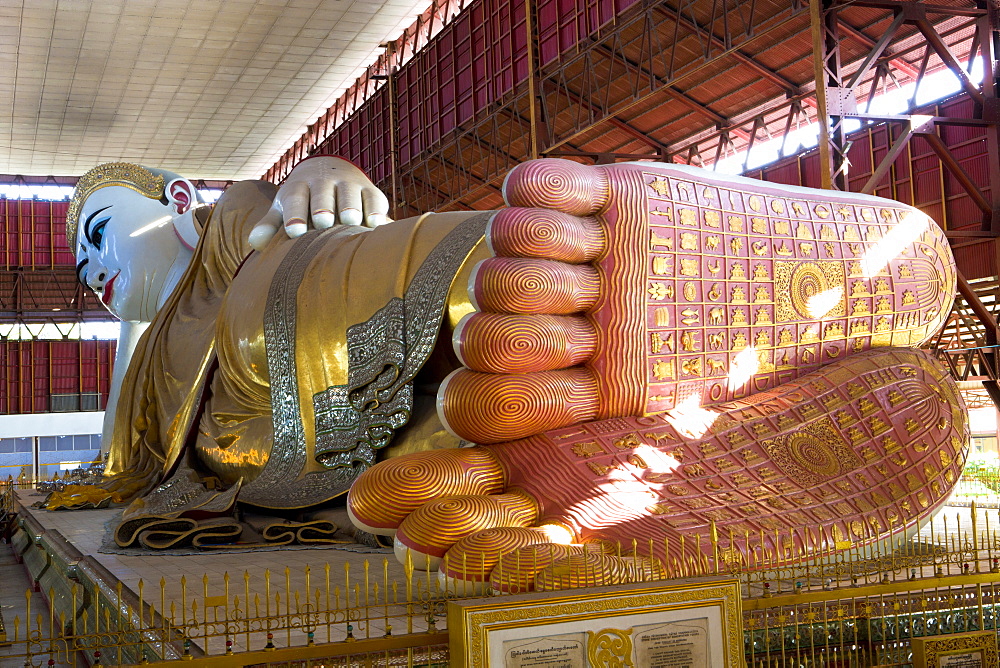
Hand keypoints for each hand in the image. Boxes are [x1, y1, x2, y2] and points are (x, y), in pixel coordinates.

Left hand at [248, 156, 390, 249]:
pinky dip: (376, 209)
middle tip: (323, 221)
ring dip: (351, 205)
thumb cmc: (303, 200)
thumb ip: (270, 226)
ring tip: (351, 220)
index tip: (295, 231)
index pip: (295, 197)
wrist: (330, 171)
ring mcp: (349, 184)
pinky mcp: (370, 191)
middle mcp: (324, 182)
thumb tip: (255, 243)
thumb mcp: (284, 208)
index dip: (294, 213)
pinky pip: (374, 198)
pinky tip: (375, 223)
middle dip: (323, 205)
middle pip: (323, 192)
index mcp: (299, 187)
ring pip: (350, 192)